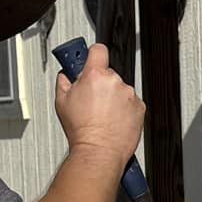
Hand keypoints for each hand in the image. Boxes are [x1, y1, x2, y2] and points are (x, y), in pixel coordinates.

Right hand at [54, 41, 143, 169]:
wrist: (99, 151)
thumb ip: (63, 81)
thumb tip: (65, 76)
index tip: (91, 58)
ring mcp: (129, 95)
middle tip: (92, 100)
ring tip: (102, 115)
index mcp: (95, 75)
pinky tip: (113, 120)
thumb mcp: (61, 101)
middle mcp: (115, 82)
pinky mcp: (140, 108)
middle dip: (101, 84)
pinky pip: (130, 103)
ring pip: (120, 90)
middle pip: (109, 74)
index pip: (98, 50)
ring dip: (113, 98)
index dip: (94, 54)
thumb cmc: (82, 130)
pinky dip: (124, 110)